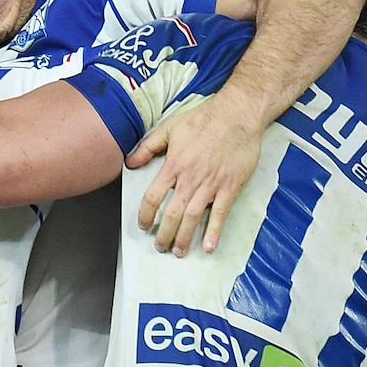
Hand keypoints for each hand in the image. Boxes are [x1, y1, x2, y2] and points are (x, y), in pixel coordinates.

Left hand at [126, 94, 261, 256]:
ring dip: (184, 238)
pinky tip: (208, 246)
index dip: (146, 214)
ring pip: (193, 218)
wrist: (238, 114)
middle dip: (164, 234)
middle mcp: (190, 179)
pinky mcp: (230, 187)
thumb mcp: (170, 127)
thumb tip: (128, 162)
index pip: (153, 197)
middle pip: (172, 214)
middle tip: (160, 247)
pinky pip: (220, 214)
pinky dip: (214, 232)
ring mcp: (211, 185)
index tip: (144, 225)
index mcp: (174, 165)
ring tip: (178, 252)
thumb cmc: (204, 119)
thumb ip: (148, 146)